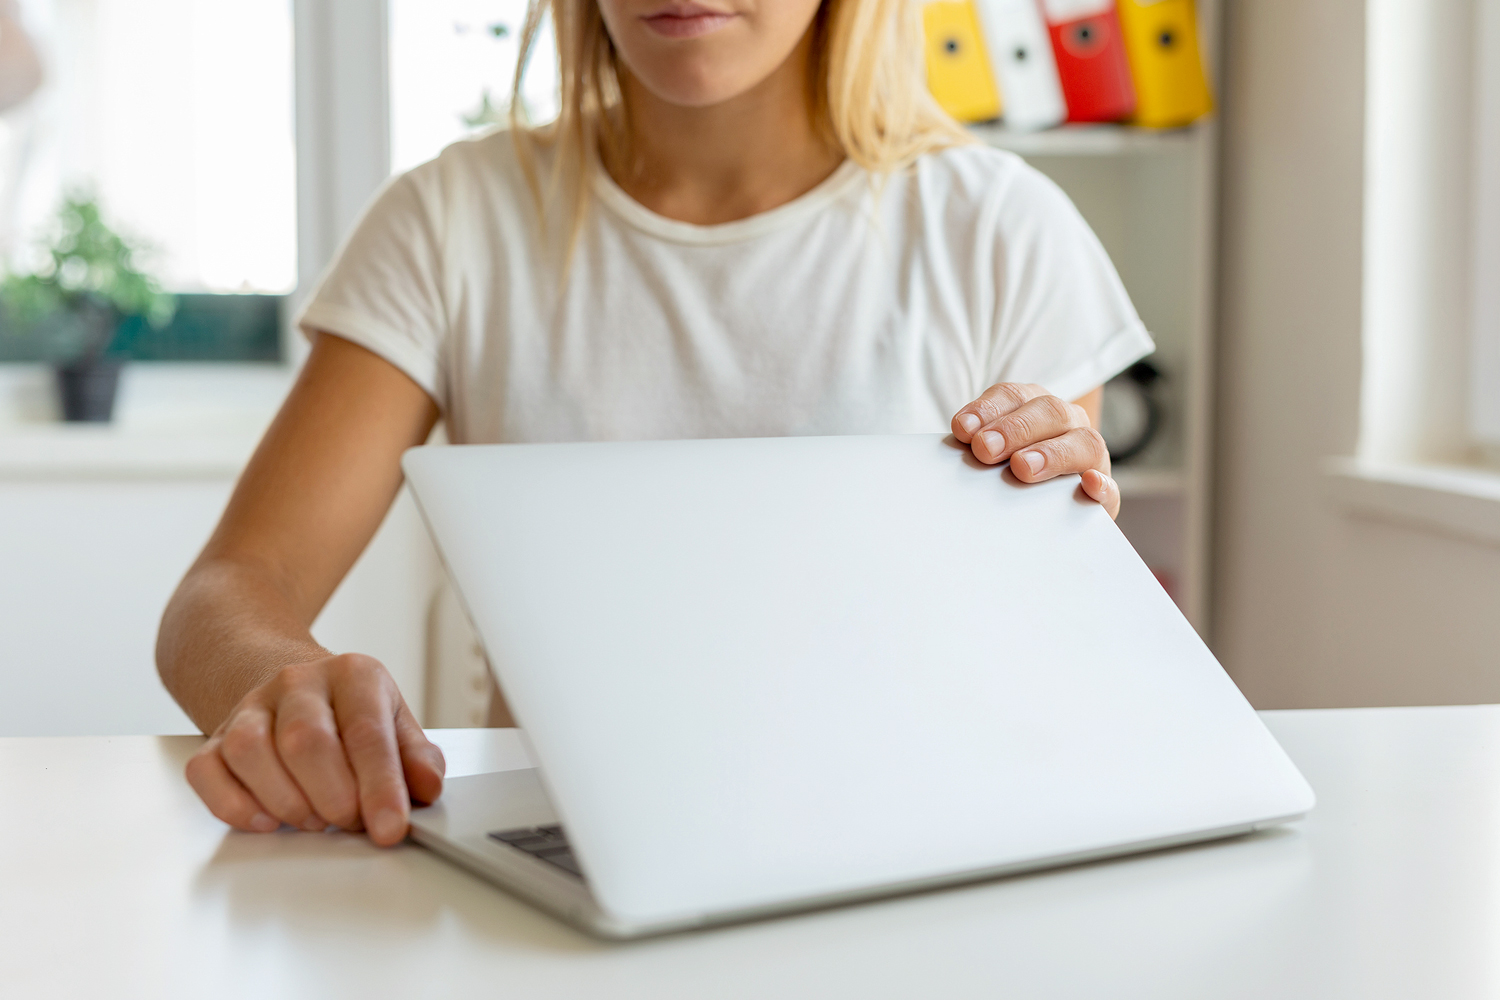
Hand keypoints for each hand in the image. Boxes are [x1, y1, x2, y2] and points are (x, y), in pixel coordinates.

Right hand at [184, 653, 444, 845]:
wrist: (296, 687)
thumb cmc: (353, 715)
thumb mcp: (396, 725)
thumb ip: (416, 759)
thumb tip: (427, 787)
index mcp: (352, 674)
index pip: (366, 732)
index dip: (380, 787)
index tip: (390, 828)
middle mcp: (297, 683)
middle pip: (305, 740)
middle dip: (334, 797)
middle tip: (352, 824)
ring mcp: (250, 708)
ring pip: (251, 751)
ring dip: (287, 801)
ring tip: (316, 821)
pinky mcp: (215, 738)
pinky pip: (207, 771)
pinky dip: (234, 805)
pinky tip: (268, 820)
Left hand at [951, 383, 1119, 518]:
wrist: (1039, 509)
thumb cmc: (1002, 474)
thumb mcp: (988, 455)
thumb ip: (977, 449)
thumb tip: (960, 451)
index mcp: (1033, 405)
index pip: (1012, 395)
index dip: (987, 409)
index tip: (962, 429)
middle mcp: (1066, 422)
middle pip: (1048, 411)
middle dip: (1014, 429)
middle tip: (985, 450)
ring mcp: (1089, 455)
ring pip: (1083, 442)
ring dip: (1052, 453)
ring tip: (1022, 468)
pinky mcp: (1103, 492)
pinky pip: (1111, 486)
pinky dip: (1103, 485)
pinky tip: (1090, 484)